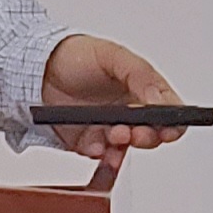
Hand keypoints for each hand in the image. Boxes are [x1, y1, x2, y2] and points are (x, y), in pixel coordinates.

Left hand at [38, 33, 186, 171]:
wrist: (37, 70)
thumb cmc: (77, 56)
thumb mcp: (113, 56)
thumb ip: (141, 76)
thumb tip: (161, 101)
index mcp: (143, 89)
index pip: (170, 111)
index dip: (174, 123)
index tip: (169, 129)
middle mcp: (130, 111)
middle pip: (152, 133)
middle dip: (147, 136)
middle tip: (136, 132)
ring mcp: (110, 128)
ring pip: (128, 147)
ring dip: (124, 145)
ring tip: (113, 134)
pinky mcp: (90, 142)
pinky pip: (102, 156)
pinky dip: (103, 155)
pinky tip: (98, 146)